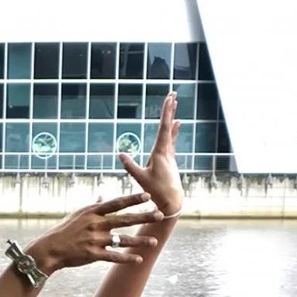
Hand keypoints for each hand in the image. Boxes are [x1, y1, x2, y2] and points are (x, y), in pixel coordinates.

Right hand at [28, 191, 162, 275]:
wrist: (50, 249)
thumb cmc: (64, 230)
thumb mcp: (78, 214)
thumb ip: (94, 205)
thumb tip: (103, 195)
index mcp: (93, 212)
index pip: (117, 203)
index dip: (133, 199)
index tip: (148, 195)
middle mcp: (96, 224)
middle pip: (125, 219)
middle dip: (144, 217)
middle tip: (160, 215)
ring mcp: (95, 240)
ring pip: (122, 240)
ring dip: (140, 241)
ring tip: (154, 242)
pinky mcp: (93, 255)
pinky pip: (113, 257)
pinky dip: (126, 259)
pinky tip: (139, 259)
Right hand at [120, 94, 182, 216]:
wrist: (172, 202)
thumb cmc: (157, 191)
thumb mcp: (140, 178)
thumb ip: (130, 165)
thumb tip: (120, 154)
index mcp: (160, 152)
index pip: (164, 127)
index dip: (166, 112)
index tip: (169, 98)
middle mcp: (167, 151)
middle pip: (169, 126)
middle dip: (170, 110)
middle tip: (173, 94)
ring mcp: (169, 156)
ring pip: (171, 133)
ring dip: (172, 119)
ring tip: (175, 108)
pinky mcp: (169, 162)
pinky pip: (171, 142)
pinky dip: (172, 132)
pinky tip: (175, 126)